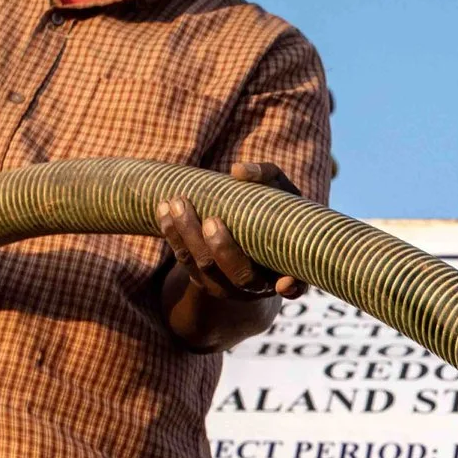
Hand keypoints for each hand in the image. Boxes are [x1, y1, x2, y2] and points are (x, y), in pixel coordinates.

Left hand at [156, 161, 306, 302]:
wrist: (248, 230)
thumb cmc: (273, 207)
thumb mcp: (279, 191)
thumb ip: (267, 176)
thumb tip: (238, 171)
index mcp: (287, 267)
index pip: (294, 285)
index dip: (292, 286)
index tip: (285, 282)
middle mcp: (259, 285)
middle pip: (239, 276)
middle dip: (222, 249)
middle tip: (211, 220)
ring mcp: (228, 287)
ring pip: (205, 268)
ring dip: (188, 237)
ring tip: (176, 204)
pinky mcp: (203, 279)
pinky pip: (185, 260)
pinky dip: (173, 235)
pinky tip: (163, 210)